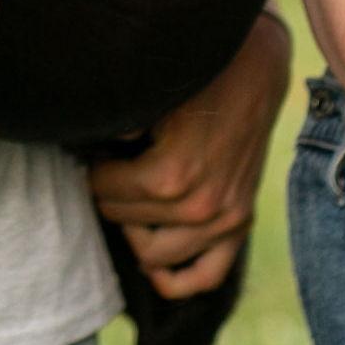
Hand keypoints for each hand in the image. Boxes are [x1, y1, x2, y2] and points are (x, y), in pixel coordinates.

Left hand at [89, 11, 292, 298]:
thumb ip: (117, 127)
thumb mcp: (152, 94)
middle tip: (109, 172)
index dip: (92, 171)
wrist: (255, 65)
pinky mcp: (241, 222)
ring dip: (134, 230)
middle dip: (110, 196)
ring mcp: (226, 220)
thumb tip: (88, 145)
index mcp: (171, 176)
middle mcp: (201, 207)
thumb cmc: (199, 74)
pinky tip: (153, 263)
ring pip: (156, 255)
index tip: (95, 155)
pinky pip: (206, 275)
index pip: (104, 191)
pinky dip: (177, 278)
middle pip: (125, 220)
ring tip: (130, 199)